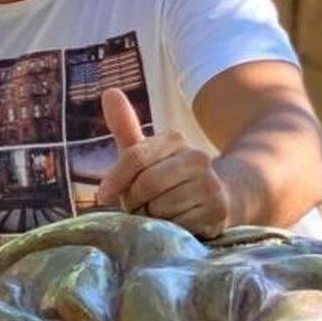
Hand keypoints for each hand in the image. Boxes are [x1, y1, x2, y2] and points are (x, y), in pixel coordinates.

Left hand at [94, 87, 229, 238]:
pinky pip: (178, 225)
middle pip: (146, 184)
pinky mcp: (217, 210)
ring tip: (160, 214)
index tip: (104, 196)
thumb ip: (126, 127)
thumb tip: (109, 91)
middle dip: (135, 202)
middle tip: (139, 207)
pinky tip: (177, 224)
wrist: (217, 200)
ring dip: (152, 218)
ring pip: (161, 208)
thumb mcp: (144, 155)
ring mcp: (210, 184)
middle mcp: (196, 157)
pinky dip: (171, 230)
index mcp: (175, 140)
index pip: (135, 156)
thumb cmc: (167, 180)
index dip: (115, 179)